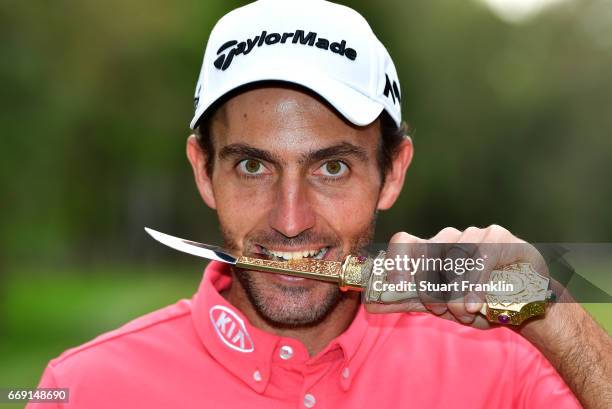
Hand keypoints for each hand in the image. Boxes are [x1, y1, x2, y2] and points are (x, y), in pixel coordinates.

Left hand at [365, 225, 548, 328]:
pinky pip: (480, 258)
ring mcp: (476, 235)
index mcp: (433, 251)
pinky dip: (474, 285)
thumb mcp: (441, 306)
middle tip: (440, 309)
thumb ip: (406, 301)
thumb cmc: (481, 304)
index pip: (404, 242)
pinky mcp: (501, 239)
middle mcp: (451, 238)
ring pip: (453, 258)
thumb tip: (370, 304)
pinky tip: (474, 305)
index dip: (395, 260)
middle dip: (430, 287)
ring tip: (464, 312)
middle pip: (427, 254)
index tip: (394, 285)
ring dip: (455, 291)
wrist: (528, 307)